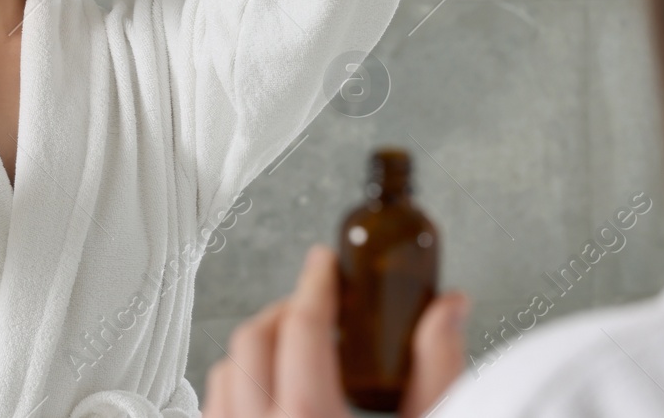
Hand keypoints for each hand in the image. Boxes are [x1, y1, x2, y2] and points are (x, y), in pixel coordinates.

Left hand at [201, 245, 470, 417]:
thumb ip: (436, 369)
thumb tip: (449, 307)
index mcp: (310, 417)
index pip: (302, 326)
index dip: (314, 283)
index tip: (323, 261)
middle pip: (252, 342)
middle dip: (286, 312)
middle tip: (317, 304)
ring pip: (223, 374)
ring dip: (257, 350)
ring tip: (294, 348)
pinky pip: (214, 409)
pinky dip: (237, 388)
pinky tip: (269, 392)